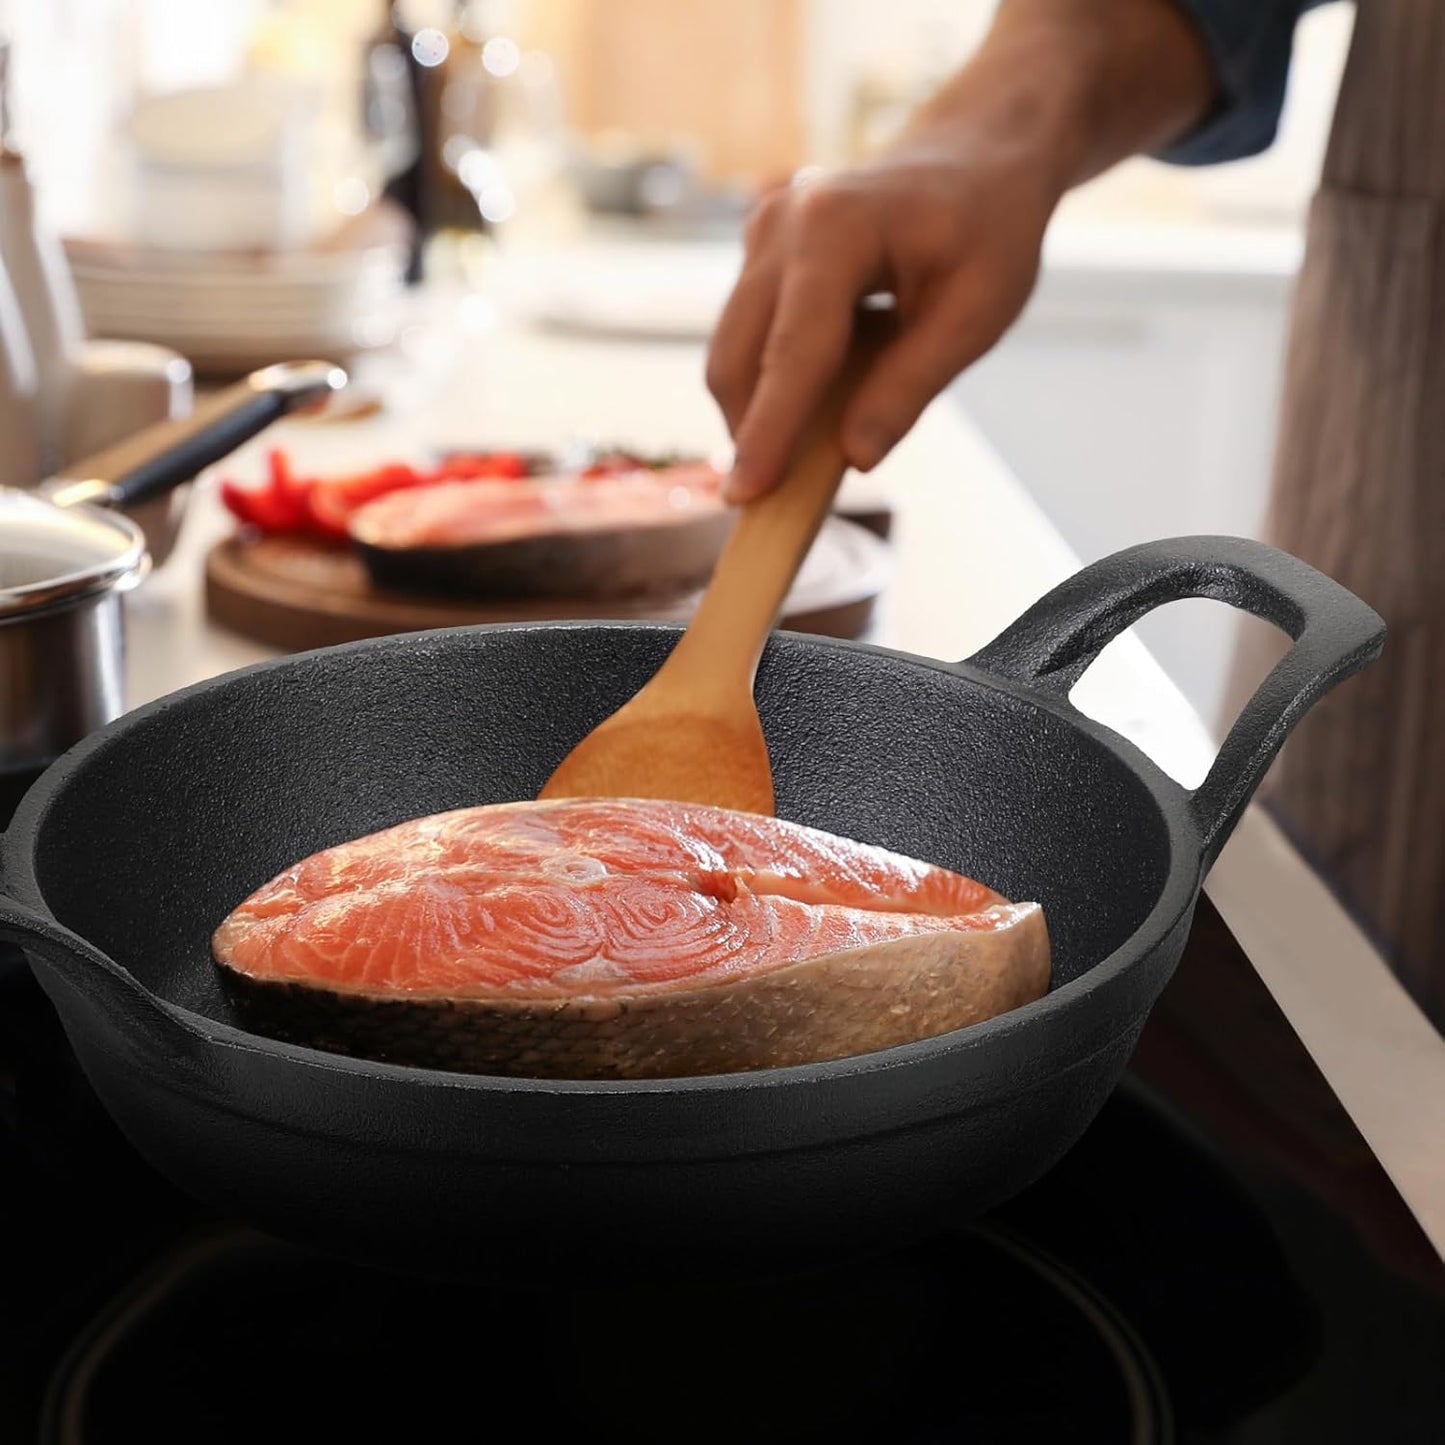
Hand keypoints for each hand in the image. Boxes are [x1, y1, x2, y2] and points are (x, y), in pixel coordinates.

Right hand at [705, 0, 1216, 501]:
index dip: (770, 431)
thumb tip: (853, 457)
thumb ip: (911, 386)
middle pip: (736, 357)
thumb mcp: (975, 315)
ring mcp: (760, 234)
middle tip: (778, 501)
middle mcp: (780, 223)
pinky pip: (745, 337)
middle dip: (751, 433)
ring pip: (730, 352)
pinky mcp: (758, 254)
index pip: (793, 352)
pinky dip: (769, 383)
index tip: (746, 496)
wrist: (978, 155)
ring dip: (758, 412)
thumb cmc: (989, 229)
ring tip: (809, 450)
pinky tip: (819, 400)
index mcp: (835, 228)